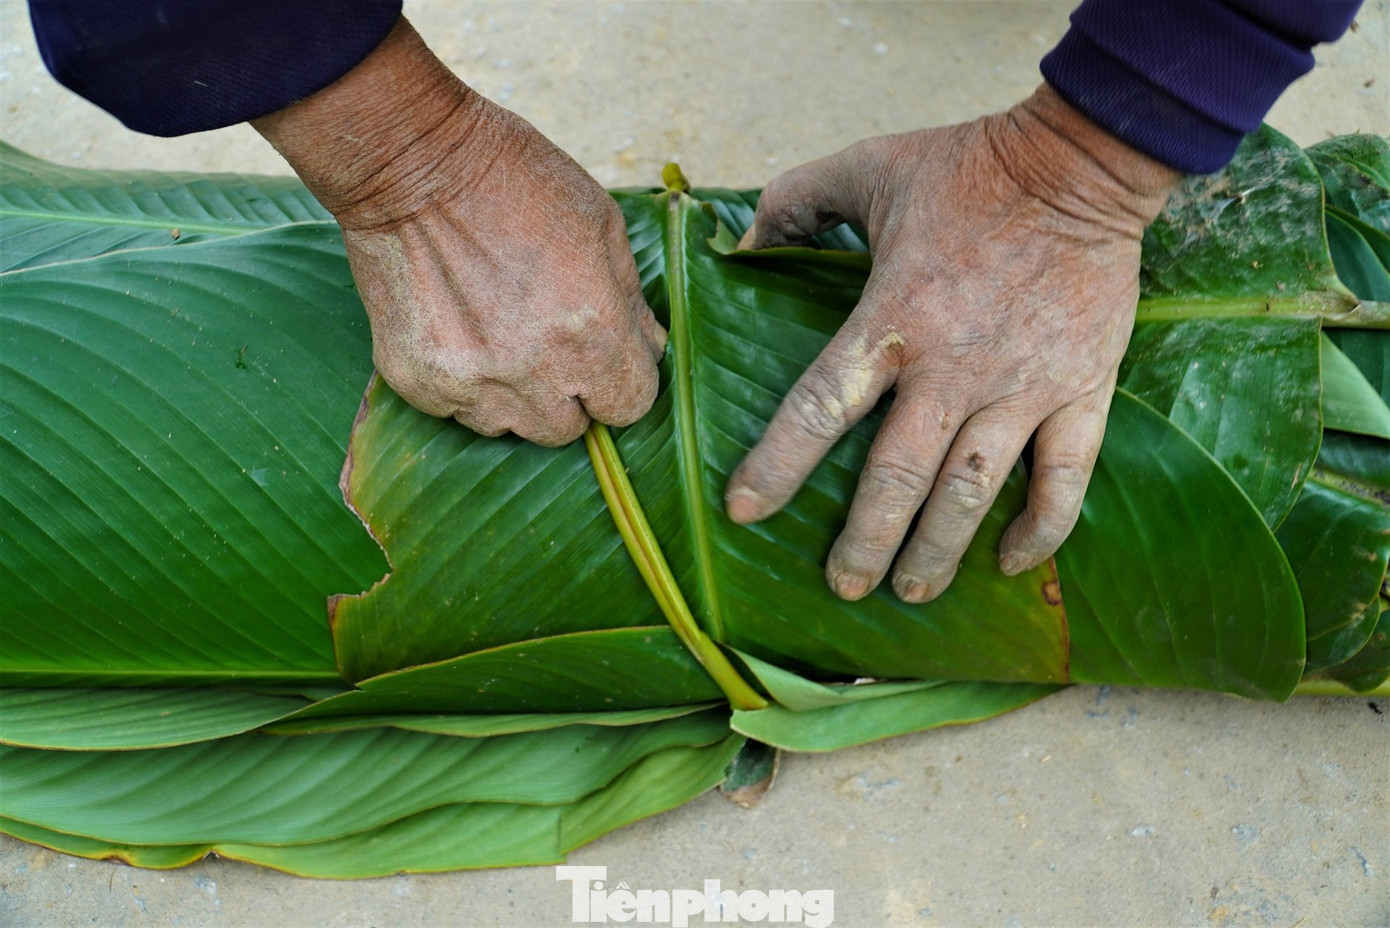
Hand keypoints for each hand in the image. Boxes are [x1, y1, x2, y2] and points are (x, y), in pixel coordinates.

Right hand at [254, 19, 663, 445]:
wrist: (411, 162)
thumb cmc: (516, 180)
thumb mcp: (602, 225)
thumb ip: (629, 301)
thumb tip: (646, 347)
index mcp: (593, 334)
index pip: (630, 407)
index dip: (620, 382)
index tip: (603, 359)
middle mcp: (535, 374)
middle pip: (568, 430)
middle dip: (566, 394)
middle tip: (545, 343)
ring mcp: (471, 385)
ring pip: (509, 427)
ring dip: (513, 395)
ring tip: (497, 333)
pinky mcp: (418, 383)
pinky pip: (455, 411)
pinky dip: (462, 384)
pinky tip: (456, 329)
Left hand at [725, 86, 1178, 601]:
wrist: (1083, 164)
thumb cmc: (969, 168)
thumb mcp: (869, 166)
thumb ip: (796, 202)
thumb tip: (742, 245)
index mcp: (892, 318)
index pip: (820, 408)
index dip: (777, 465)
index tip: (746, 511)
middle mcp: (952, 367)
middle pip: (896, 478)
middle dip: (865, 543)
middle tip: (843, 586)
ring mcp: (1021, 387)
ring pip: (971, 493)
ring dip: (937, 552)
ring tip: (911, 594)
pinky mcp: (1081, 392)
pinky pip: (1064, 480)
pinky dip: (1040, 530)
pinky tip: (1011, 563)